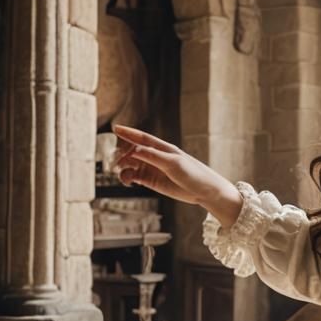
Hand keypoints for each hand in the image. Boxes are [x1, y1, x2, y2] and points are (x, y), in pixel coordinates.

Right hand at [111, 125, 242, 225]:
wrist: (204, 191)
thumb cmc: (193, 173)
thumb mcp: (173, 163)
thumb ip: (153, 156)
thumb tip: (134, 149)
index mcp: (163, 148)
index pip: (142, 138)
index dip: (129, 133)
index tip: (115, 128)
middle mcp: (155, 157)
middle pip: (132, 151)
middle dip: (122, 154)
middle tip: (118, 162)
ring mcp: (152, 169)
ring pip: (131, 164)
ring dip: (123, 167)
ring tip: (124, 175)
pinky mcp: (151, 181)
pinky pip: (134, 176)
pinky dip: (127, 177)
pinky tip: (128, 181)